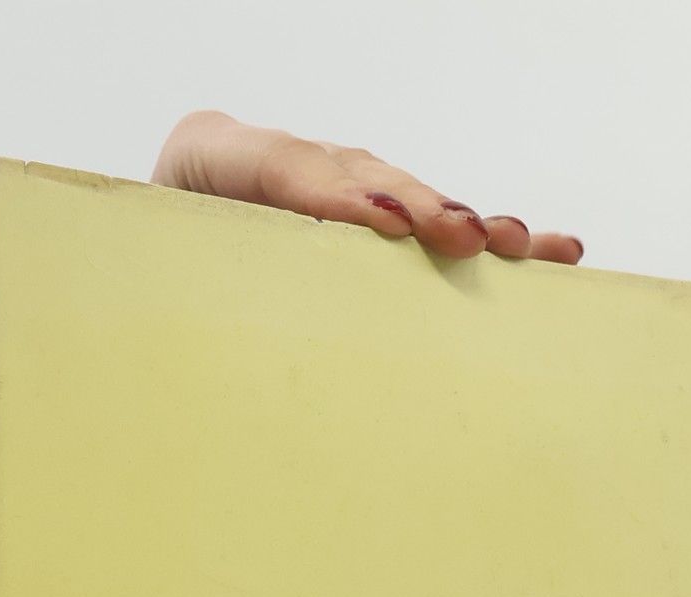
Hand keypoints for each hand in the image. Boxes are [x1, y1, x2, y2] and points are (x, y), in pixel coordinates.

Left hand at [151, 109, 583, 264]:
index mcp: (209, 158)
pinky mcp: (365, 229)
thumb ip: (193, 290)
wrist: (140, 298)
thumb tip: (229, 344)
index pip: (275, 166)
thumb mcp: (157, 285)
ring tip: (519, 246)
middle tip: (461, 236)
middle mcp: (282, 164)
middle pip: (356, 173)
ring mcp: (329, 190)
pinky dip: (484, 239)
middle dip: (414, 203)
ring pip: (405, 197)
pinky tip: (551, 252)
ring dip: (469, 222)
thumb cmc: (150, 296)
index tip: (380, 223)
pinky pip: (425, 229)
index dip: (329, 192)